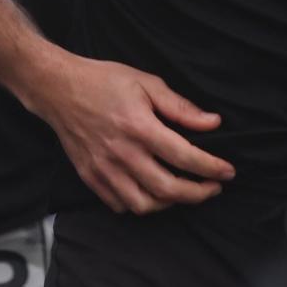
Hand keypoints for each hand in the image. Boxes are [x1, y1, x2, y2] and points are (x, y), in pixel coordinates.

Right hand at [33, 56, 236, 214]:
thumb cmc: (103, 81)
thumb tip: (212, 123)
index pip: (184, 156)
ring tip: (183, 192)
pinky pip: (119, 205)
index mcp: (139, 126)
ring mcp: (104, 169)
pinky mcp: (90, 177)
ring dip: (169, 204)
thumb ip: (180, 107)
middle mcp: (122, 153)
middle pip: (167, 189)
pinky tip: (151, 193)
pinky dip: (139, 205)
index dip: (211, 168)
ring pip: (143, 204)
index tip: (228, 172)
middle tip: (213, 189)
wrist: (58, 89)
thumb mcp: (146, 83)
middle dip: (197, 194)